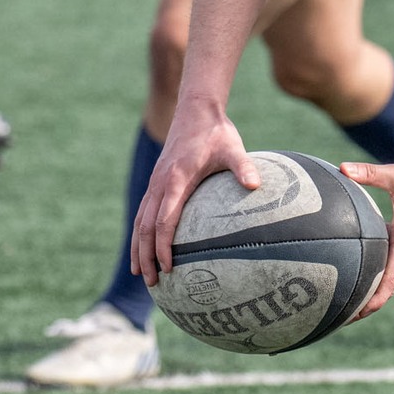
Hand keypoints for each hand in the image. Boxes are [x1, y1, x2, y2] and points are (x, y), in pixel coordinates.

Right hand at [131, 107, 260, 286]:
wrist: (196, 110)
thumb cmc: (217, 132)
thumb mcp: (233, 148)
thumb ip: (243, 167)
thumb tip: (256, 186)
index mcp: (176, 179)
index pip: (164, 220)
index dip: (163, 246)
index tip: (169, 267)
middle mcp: (160, 183)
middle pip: (145, 227)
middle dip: (146, 256)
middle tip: (153, 283)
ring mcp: (155, 183)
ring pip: (139, 221)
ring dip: (138, 248)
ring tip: (140, 274)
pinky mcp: (156, 182)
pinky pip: (143, 212)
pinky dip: (140, 233)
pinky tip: (144, 249)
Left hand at [336, 159, 393, 323]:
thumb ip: (369, 173)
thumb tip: (342, 169)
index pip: (391, 276)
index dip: (375, 297)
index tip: (358, 312)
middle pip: (386, 287)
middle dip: (365, 305)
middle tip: (338, 318)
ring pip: (389, 280)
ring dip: (371, 294)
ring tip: (344, 306)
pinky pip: (390, 267)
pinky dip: (376, 278)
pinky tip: (357, 276)